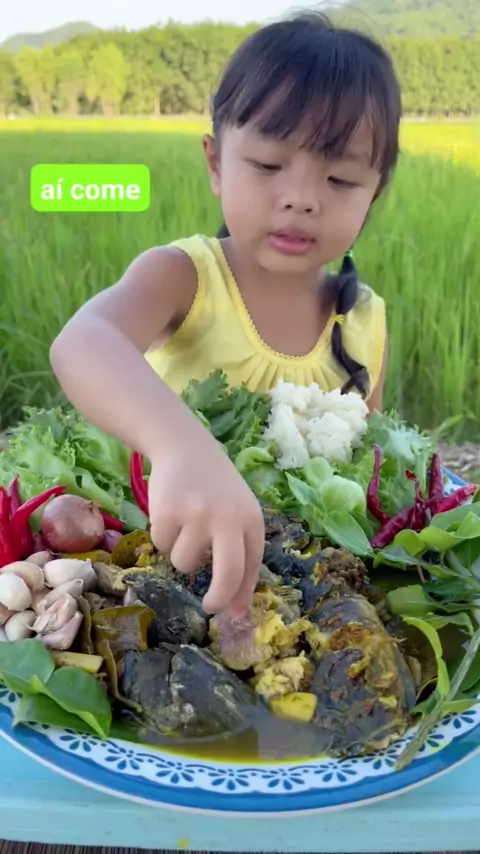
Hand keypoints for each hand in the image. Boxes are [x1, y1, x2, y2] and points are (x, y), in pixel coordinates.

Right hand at [147, 434, 264, 616]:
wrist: (185, 447)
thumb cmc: (216, 489)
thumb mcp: (237, 516)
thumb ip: (241, 556)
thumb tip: (236, 610)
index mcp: (252, 519)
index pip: (250, 567)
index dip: (240, 594)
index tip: (230, 613)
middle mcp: (228, 517)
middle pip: (227, 574)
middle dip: (218, 598)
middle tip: (209, 607)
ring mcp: (197, 514)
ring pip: (185, 563)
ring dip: (181, 554)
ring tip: (184, 526)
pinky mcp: (168, 511)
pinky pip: (162, 546)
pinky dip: (163, 537)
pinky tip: (170, 513)